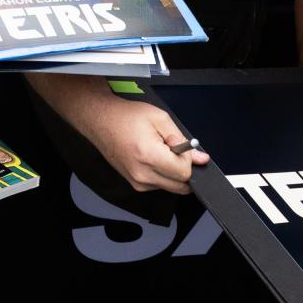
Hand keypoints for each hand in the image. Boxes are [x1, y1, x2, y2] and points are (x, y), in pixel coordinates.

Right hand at [84, 98, 209, 193]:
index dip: (188, 158)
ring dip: (173, 171)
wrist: (102, 120)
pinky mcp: (136, 184)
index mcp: (148, 156)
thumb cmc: (126, 117)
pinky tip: (153, 157)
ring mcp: (137, 182)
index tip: (181, 146)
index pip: (184, 173)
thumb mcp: (160, 119)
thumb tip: (200, 158)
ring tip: (160, 150)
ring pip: (171, 186)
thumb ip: (182, 140)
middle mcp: (142, 174)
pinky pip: (160, 184)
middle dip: (183, 167)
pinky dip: (163, 173)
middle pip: (180, 185)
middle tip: (173, 149)